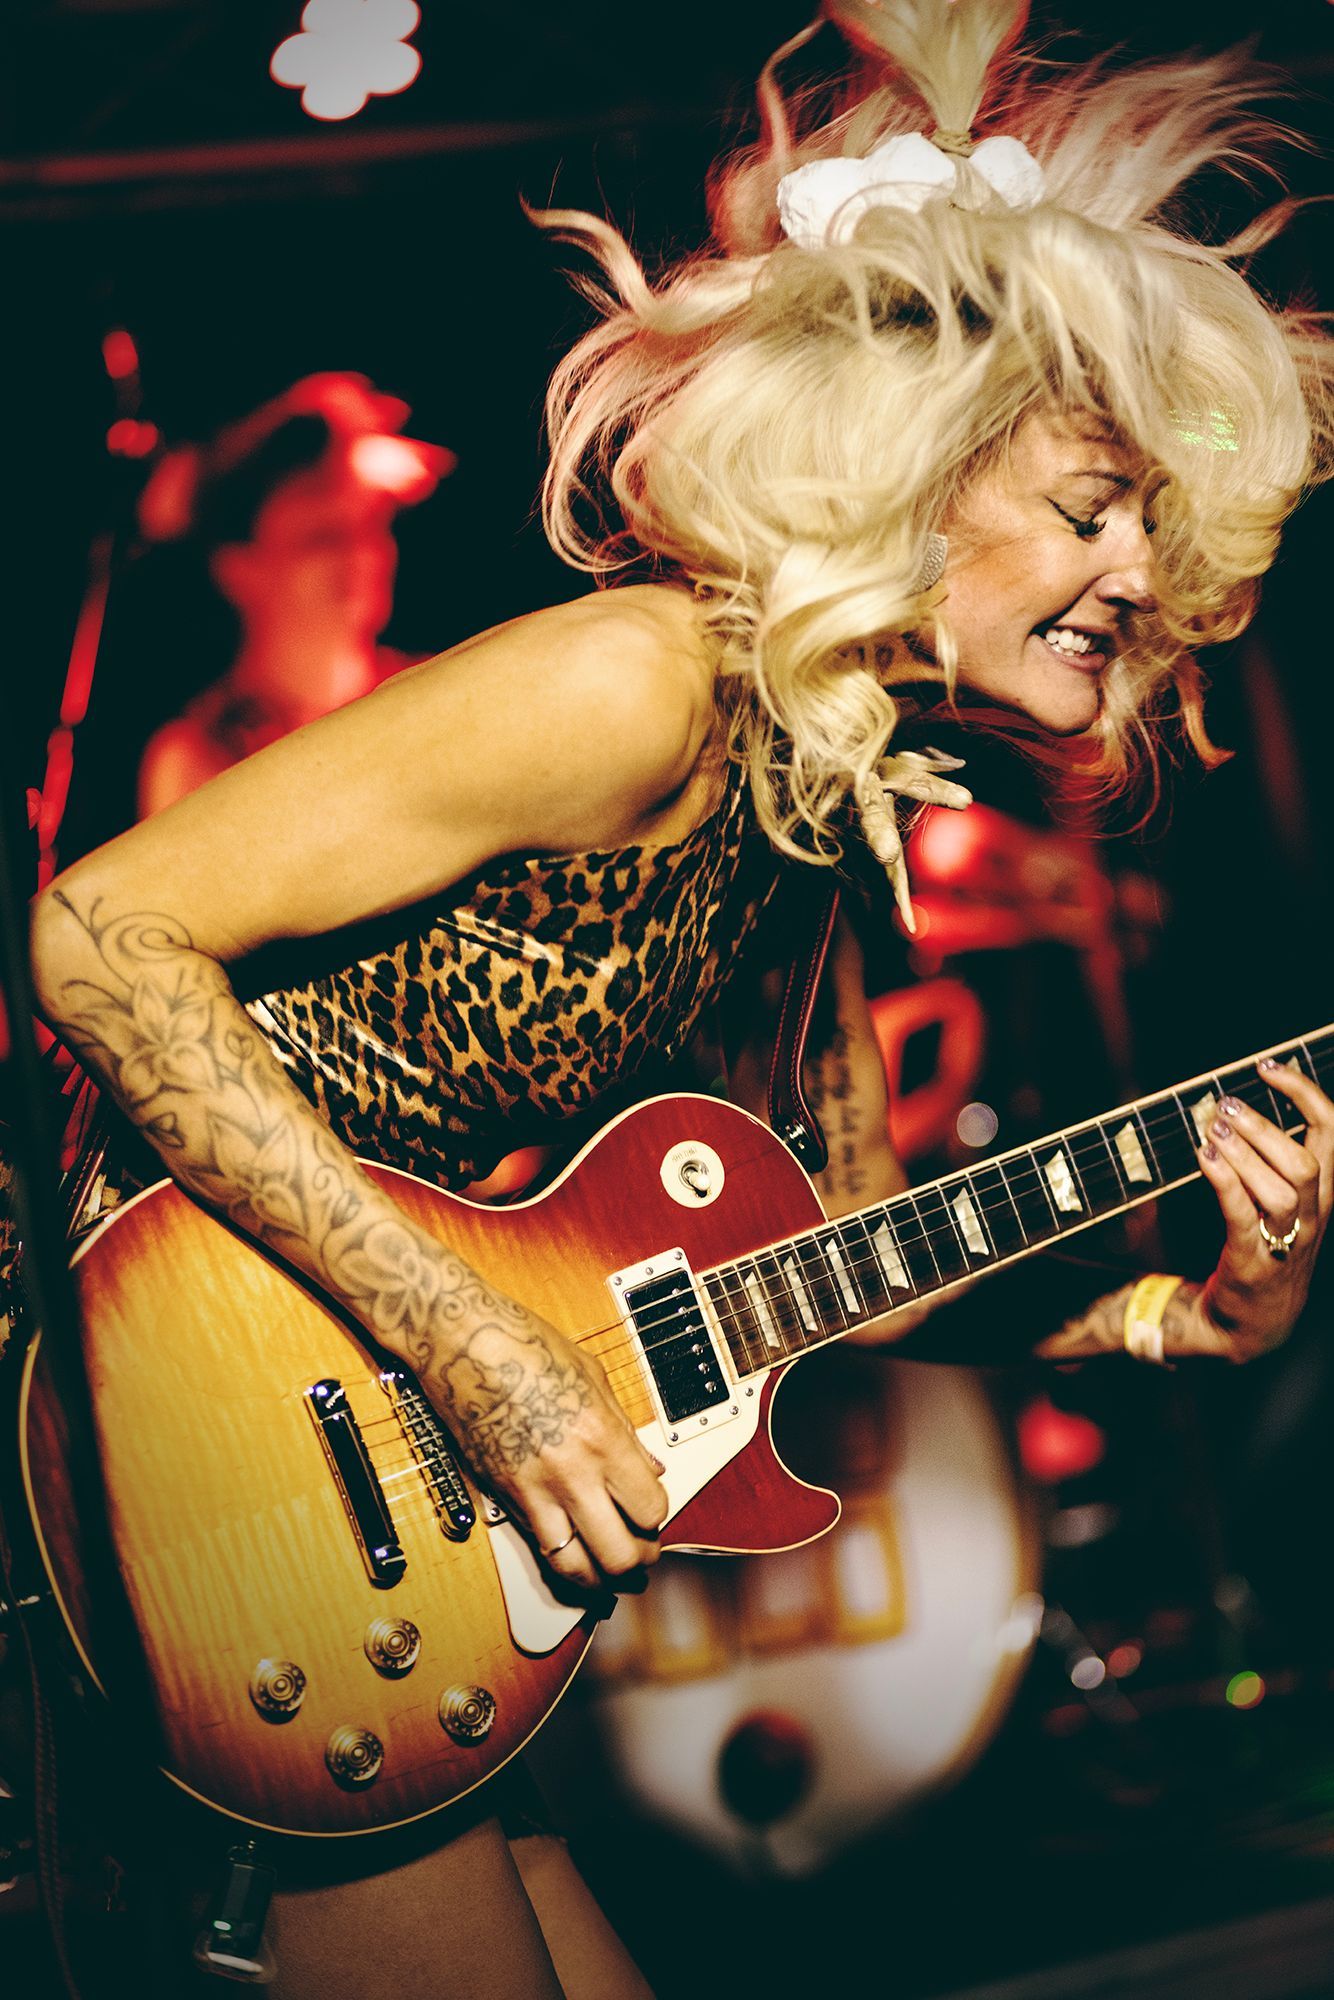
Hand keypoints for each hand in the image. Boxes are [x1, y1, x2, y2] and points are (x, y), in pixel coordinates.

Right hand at [416, 1300, 668, 1590]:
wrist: (462, 1343)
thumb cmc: (525, 1347)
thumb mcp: (594, 1379)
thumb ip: (626, 1432)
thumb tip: (650, 1467)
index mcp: (602, 1438)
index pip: (650, 1510)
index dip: (657, 1519)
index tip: (653, 1514)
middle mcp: (570, 1473)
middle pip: (618, 1554)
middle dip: (636, 1564)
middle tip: (641, 1558)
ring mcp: (532, 1490)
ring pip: (574, 1568)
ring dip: (597, 1578)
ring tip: (608, 1573)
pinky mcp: (501, 1496)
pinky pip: (537, 1546)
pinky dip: (558, 1558)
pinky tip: (570, 1556)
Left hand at [1193, 1061, 1333, 1361]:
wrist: (1256, 1323)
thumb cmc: (1268, 1249)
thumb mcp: (1288, 1202)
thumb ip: (1276, 1160)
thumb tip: (1242, 1110)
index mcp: (1325, 1193)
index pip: (1333, 1132)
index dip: (1305, 1093)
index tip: (1269, 1068)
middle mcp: (1313, 1215)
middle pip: (1305, 1161)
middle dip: (1265, 1126)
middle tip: (1226, 1104)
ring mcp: (1286, 1241)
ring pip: (1279, 1189)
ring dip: (1243, 1154)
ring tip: (1212, 1131)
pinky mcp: (1253, 1261)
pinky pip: (1242, 1215)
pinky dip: (1224, 1181)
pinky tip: (1204, 1157)